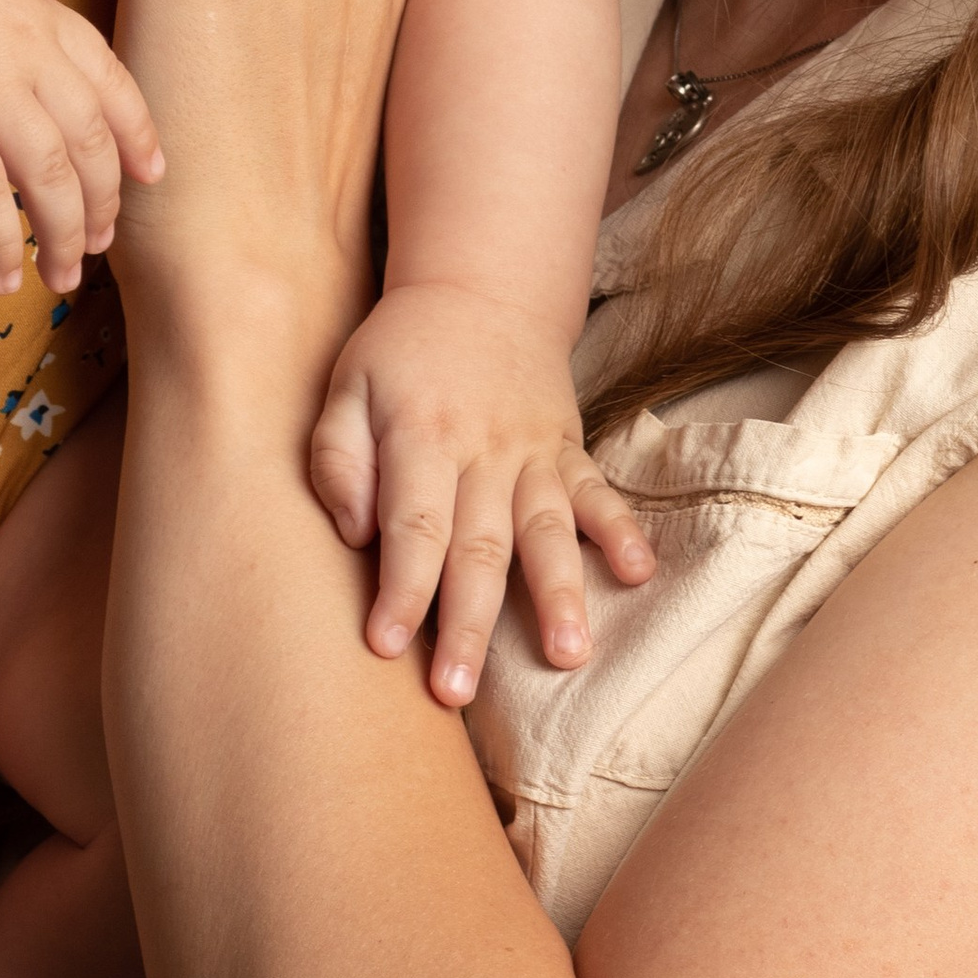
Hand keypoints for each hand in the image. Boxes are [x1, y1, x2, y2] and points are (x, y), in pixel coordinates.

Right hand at [0, 0, 158, 298]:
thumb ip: (10, 32)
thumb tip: (22, 80)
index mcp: (40, 16)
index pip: (112, 83)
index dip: (138, 135)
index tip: (151, 174)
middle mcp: (27, 52)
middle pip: (90, 140)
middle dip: (104, 201)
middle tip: (100, 243)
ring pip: (51, 176)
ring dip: (64, 236)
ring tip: (62, 276)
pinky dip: (3, 245)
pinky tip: (3, 277)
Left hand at [311, 280, 652, 703]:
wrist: (482, 288)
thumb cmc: (401, 351)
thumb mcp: (346, 385)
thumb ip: (339, 458)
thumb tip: (354, 533)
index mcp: (420, 434)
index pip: (412, 524)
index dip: (400, 587)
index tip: (386, 645)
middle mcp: (482, 448)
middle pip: (477, 546)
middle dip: (468, 622)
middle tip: (457, 690)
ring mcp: (532, 450)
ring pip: (545, 529)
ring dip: (557, 593)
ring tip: (567, 653)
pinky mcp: (568, 449)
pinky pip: (598, 492)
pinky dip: (621, 531)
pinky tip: (639, 572)